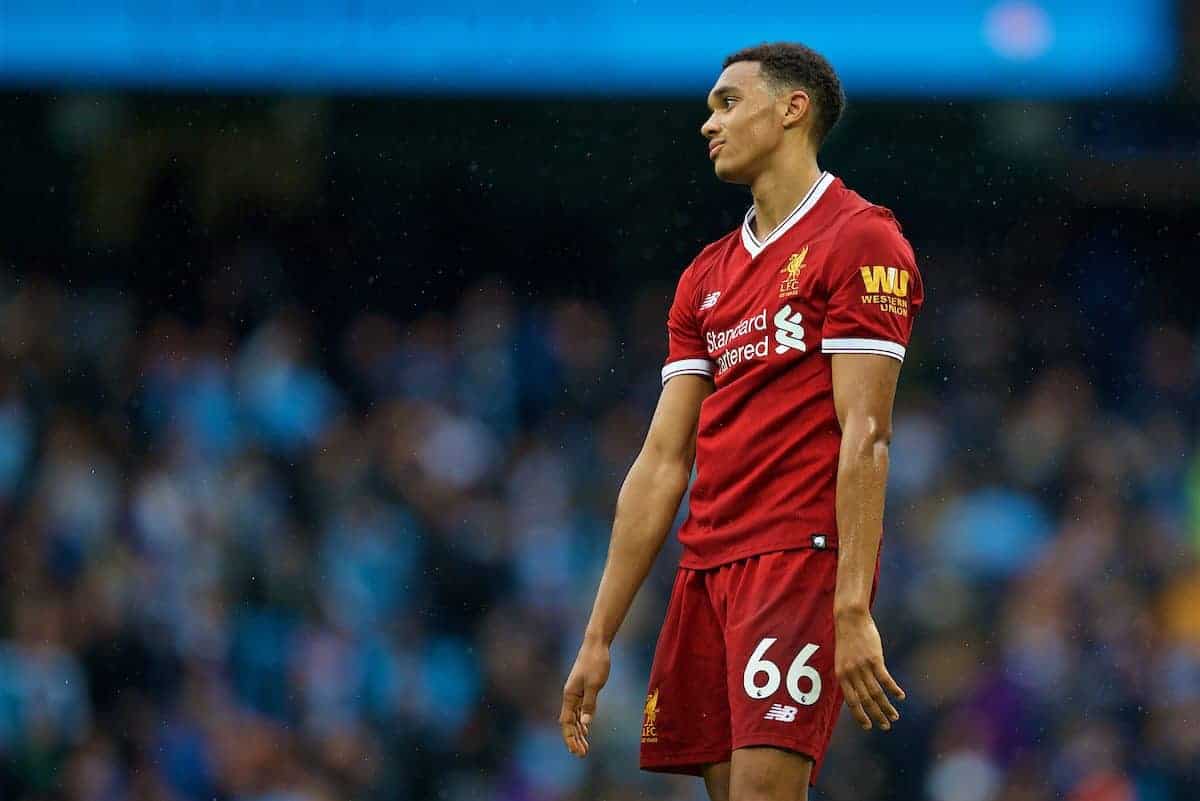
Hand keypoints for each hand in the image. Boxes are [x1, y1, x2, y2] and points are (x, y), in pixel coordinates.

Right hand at [559, 639, 610, 756]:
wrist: (596, 644)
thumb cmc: (595, 662)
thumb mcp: (595, 684)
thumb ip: (590, 704)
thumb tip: (586, 723)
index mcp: (569, 696)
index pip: (567, 723)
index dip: (570, 738)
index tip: (576, 751)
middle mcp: (570, 696)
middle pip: (569, 723)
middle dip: (574, 739)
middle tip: (582, 755)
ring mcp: (576, 693)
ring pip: (574, 718)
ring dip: (578, 733)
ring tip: (584, 747)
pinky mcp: (583, 690)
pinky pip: (580, 710)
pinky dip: (582, 722)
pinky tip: (586, 729)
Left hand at [834, 607, 904, 730]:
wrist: (850, 618)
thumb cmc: (848, 638)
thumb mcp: (843, 659)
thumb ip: (850, 675)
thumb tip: (858, 690)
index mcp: (841, 675)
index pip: (851, 702)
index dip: (860, 716)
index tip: (868, 726)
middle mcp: (851, 673)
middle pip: (865, 701)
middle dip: (876, 716)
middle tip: (886, 726)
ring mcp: (863, 667)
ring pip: (876, 693)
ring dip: (887, 707)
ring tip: (895, 716)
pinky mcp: (874, 659)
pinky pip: (885, 679)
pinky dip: (893, 689)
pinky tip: (901, 696)